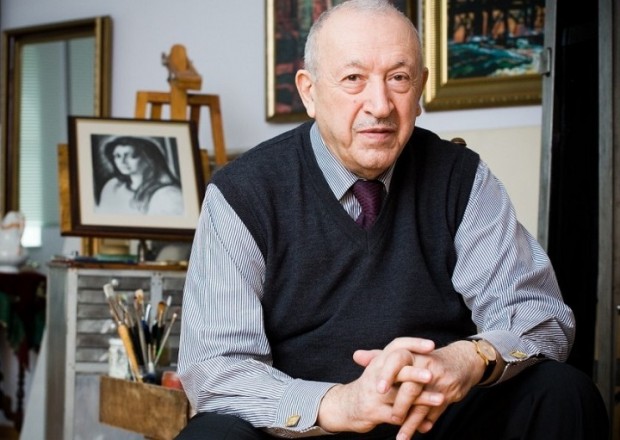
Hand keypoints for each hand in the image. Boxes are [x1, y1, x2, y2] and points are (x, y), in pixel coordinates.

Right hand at [316, 337, 443, 432]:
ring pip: (400, 395)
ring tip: (441, 399)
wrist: (345, 406)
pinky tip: (428, 422)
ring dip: (422, 398)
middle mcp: (375, 374)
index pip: (396, 346)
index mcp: (379, 361)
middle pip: (397, 369)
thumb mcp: (378, 367)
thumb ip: (397, 358)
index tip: (432, 345)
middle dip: (415, 373)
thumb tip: (426, 346)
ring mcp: (374, 394)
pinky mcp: (374, 412)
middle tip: (432, 374)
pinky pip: (397, 416)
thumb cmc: (369, 386)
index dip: (413, 344)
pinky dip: (414, 420)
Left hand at [356, 340, 485, 438]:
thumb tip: (356, 356)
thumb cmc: (426, 358)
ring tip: (400, 436)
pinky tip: (416, 433)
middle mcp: (427, 367)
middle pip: (412, 387)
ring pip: (423, 405)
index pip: (398, 361)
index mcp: (413, 354)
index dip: (387, 375)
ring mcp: (439, 382)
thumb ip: (379, 357)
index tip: (378, 390)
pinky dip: (424, 423)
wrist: (462, 361)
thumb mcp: (405, 354)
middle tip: (390, 418)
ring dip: (412, 422)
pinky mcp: (449, 395)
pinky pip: (435, 412)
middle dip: (401, 405)